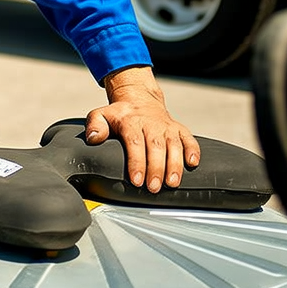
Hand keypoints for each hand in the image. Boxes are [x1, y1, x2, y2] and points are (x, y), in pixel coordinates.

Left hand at [84, 66, 200, 193]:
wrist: (139, 100)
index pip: (134, 143)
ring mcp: (167, 127)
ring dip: (175, 165)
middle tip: (154, 188)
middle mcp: (151, 124)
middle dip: (156, 169)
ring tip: (173, 183)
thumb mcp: (101, 115)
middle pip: (155, 147)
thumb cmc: (119, 115)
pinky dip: (193, 150)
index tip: (137, 180)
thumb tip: (93, 138)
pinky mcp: (179, 129)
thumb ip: (95, 125)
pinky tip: (193, 164)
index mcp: (131, 122)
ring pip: (174, 145)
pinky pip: (189, 139)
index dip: (136, 162)